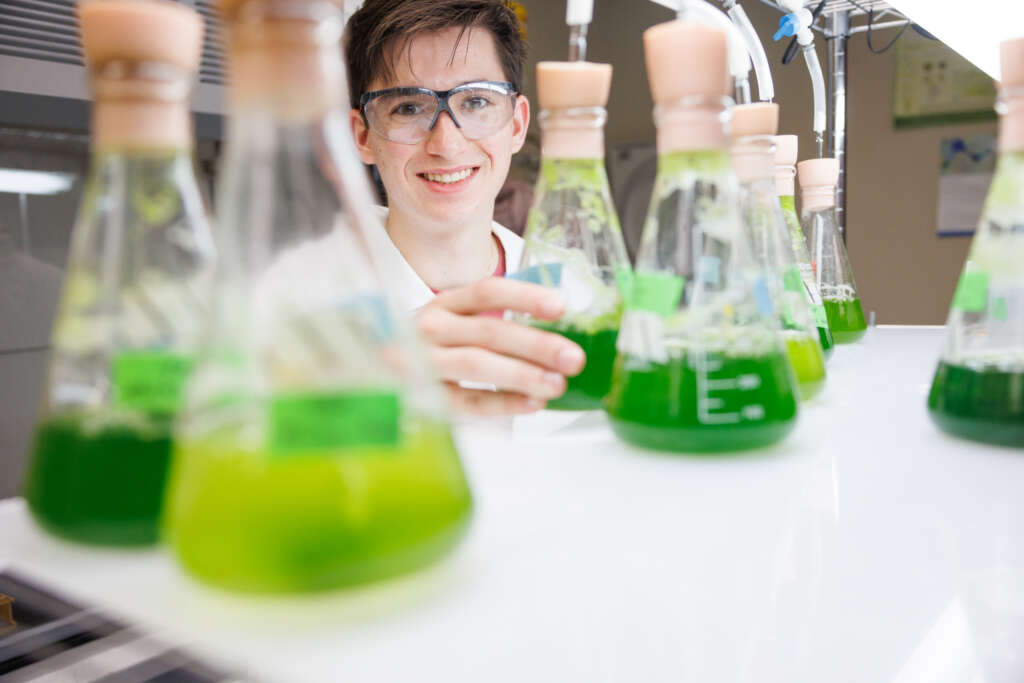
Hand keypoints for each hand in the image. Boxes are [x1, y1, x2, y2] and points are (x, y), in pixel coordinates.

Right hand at [417, 278, 586, 416]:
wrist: (377, 373)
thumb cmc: (431, 349)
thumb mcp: (453, 325)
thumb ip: (493, 323)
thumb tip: (557, 336)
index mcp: (445, 304)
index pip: (486, 291)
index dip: (525, 297)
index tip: (560, 307)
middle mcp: (430, 327)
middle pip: (488, 331)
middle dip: (536, 344)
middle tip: (573, 357)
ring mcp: (421, 362)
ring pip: (476, 364)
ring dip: (522, 374)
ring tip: (557, 384)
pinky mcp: (421, 396)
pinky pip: (466, 400)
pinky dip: (501, 402)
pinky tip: (532, 403)